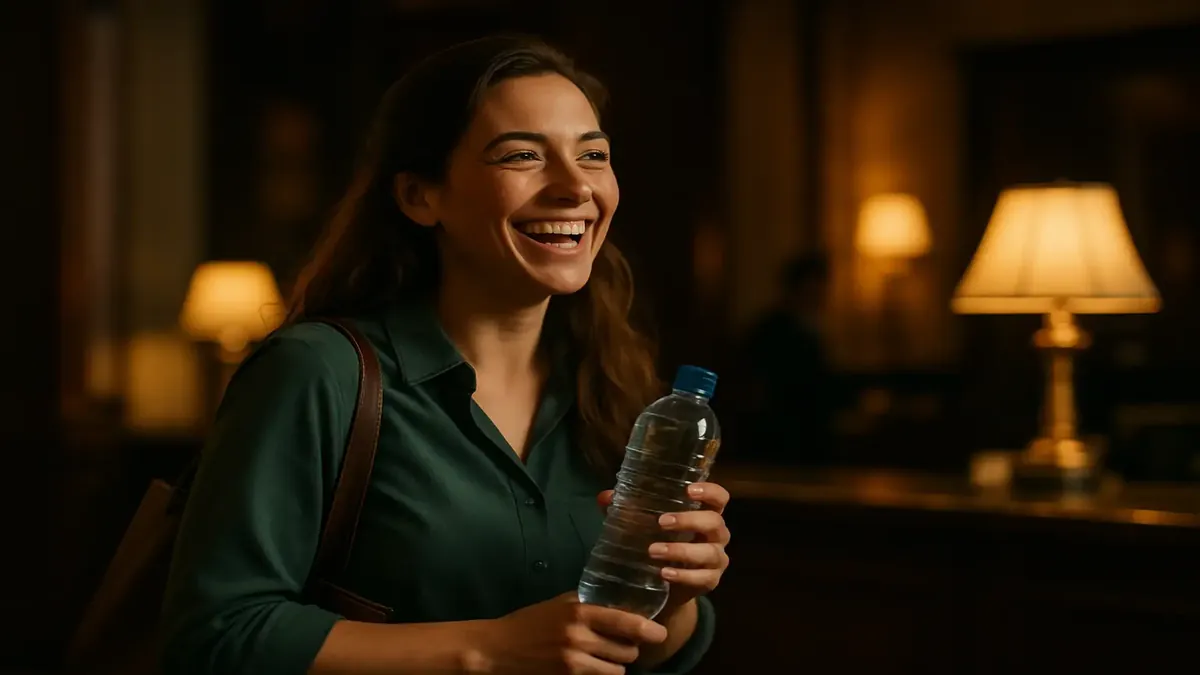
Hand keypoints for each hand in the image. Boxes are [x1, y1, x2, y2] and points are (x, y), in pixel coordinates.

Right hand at [469, 591, 667, 674]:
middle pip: (627, 651)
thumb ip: (588, 605)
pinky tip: (593, 669)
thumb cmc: (529, 623)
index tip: (660, 634)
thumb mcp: (559, 605)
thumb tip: (620, 603)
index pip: (626, 622)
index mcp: (580, 613)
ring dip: (616, 667)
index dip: (649, 630)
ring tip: (605, 659)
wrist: (497, 650)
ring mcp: (574, 663)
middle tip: (622, 646)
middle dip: (628, 650)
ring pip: (617, 671)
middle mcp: (579, 638)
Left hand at [597, 482, 730, 615]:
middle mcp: (717, 535)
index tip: (689, 490)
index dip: (710, 492)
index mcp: (705, 514)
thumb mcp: (643, 525)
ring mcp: (716, 559)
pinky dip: (683, 575)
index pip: (719, 497)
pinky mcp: (710, 581)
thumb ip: (626, 510)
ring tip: (653, 551)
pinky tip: (664, 573)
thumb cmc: (659, 543)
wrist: (665, 587)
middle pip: (715, 523)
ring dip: (681, 551)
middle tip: (661, 522)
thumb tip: (606, 496)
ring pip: (709, 552)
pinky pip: (703, 578)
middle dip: (689, 520)